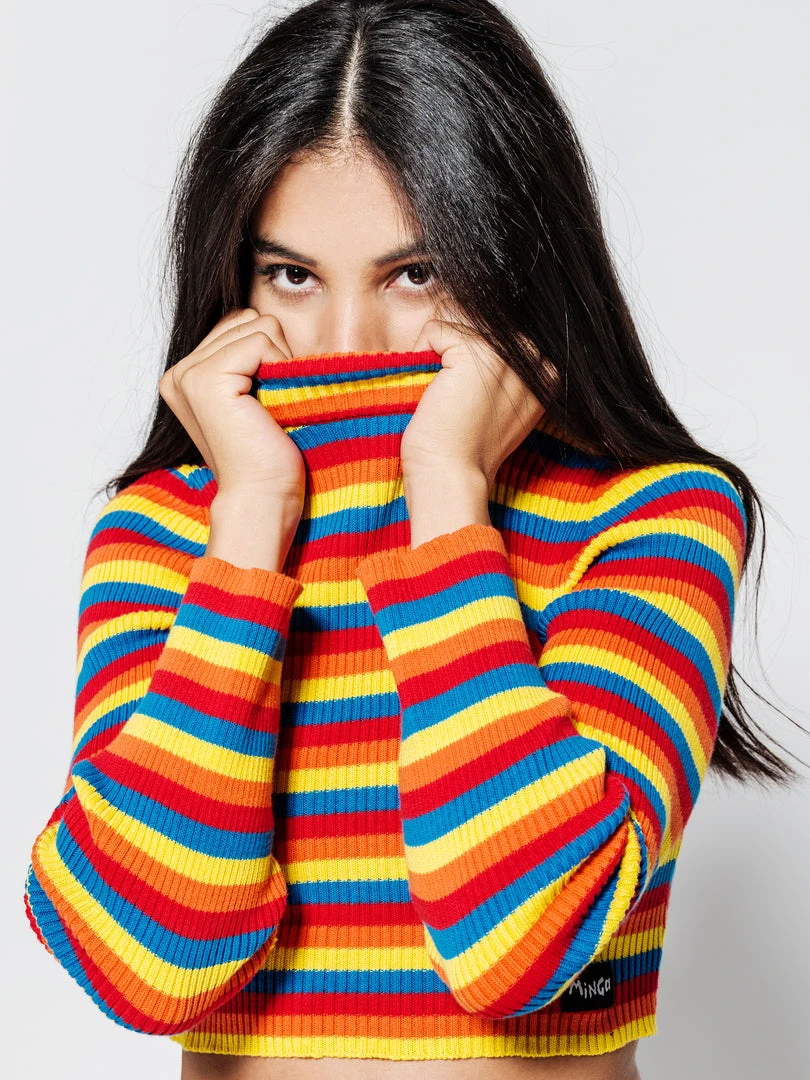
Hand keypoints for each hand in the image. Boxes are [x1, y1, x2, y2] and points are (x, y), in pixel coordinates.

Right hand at [159, 308, 305, 504]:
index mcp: (185, 376)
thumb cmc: (268, 458)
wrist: (263, 500)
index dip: (269, 353)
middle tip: (269, 407)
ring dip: (279, 363)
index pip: (240, 323)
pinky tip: (270, 406)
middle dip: (274, 354)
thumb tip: (269, 315)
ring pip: (258, 323)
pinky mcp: (205, 379)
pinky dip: (280, 367)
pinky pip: (262, 339)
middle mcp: (178, 372)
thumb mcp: (255, 398)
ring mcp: (188, 374)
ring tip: (268, 409)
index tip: (266, 402)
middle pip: (248, 317)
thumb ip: (248, 358)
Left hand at [401, 319, 545, 487]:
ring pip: (457, 328)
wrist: (452, 476)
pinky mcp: (480, 353)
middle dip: (456, 357)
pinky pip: (435, 330)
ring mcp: (510, 355)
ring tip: (446, 398)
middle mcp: (536, 361)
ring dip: (438, 358)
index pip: (498, 338)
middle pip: (479, 329)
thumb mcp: (501, 409)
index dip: (470, 364)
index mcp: (546, 376)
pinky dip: (420, 353)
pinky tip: (434, 390)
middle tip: (455, 402)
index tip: (469, 403)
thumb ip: (505, 375)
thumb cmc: (466, 451)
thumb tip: (480, 336)